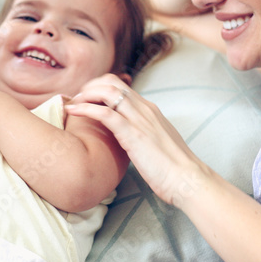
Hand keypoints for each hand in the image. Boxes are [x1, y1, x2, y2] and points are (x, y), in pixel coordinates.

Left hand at [65, 74, 208, 206]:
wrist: (187, 179)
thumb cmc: (174, 169)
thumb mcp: (158, 144)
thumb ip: (145, 137)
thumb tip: (134, 142)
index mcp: (150, 110)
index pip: (122, 87)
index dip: (101, 87)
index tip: (87, 98)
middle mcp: (144, 109)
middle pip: (112, 82)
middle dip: (90, 86)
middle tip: (77, 99)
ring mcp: (139, 119)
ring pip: (108, 92)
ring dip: (86, 94)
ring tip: (73, 103)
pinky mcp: (132, 133)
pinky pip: (105, 113)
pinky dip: (86, 108)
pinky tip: (74, 111)